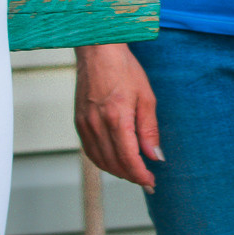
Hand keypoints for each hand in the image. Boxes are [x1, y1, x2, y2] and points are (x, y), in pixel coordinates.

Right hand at [76, 41, 162, 189]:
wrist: (98, 52)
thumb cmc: (124, 69)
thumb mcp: (146, 97)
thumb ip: (149, 129)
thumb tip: (155, 155)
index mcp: (116, 118)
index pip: (128, 158)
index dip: (140, 175)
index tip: (151, 182)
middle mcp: (97, 124)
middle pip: (113, 163)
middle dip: (131, 176)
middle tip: (146, 180)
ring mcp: (85, 124)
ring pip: (100, 159)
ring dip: (117, 171)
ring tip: (133, 173)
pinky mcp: (78, 122)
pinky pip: (89, 150)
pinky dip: (102, 160)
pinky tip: (115, 161)